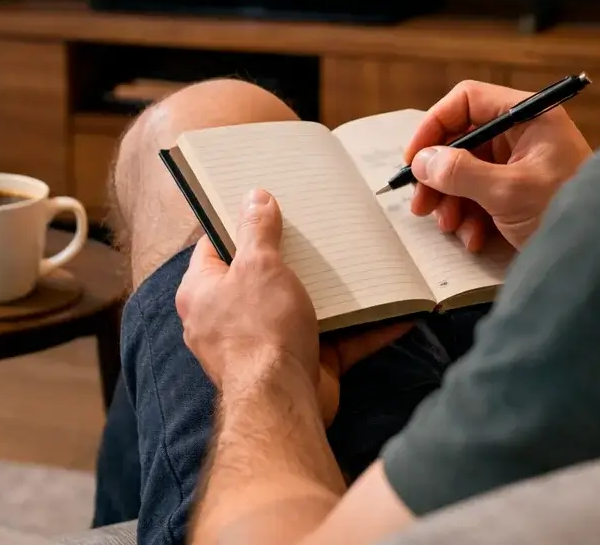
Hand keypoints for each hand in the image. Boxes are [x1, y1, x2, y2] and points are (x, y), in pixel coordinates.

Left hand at [176, 189, 412, 424]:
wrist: (281, 402)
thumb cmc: (259, 329)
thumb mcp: (258, 265)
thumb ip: (257, 230)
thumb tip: (254, 197)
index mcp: (203, 292)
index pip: (215, 246)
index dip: (239, 223)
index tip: (269, 205)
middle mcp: (228, 319)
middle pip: (262, 277)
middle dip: (295, 256)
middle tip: (321, 228)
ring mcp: (266, 344)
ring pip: (303, 307)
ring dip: (334, 291)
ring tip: (362, 260)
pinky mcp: (301, 364)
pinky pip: (336, 339)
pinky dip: (364, 327)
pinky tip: (396, 311)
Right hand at [404, 81, 592, 251]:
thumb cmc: (566, 211)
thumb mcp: (508, 192)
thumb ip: (461, 173)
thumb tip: (423, 162)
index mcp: (529, 116)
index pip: (468, 101)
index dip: (435, 125)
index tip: (415, 158)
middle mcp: (525, 134)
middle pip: (464, 140)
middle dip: (440, 174)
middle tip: (421, 204)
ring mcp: (524, 164)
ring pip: (469, 171)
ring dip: (452, 200)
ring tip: (449, 226)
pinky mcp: (522, 192)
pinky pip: (484, 195)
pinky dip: (472, 216)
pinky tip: (474, 238)